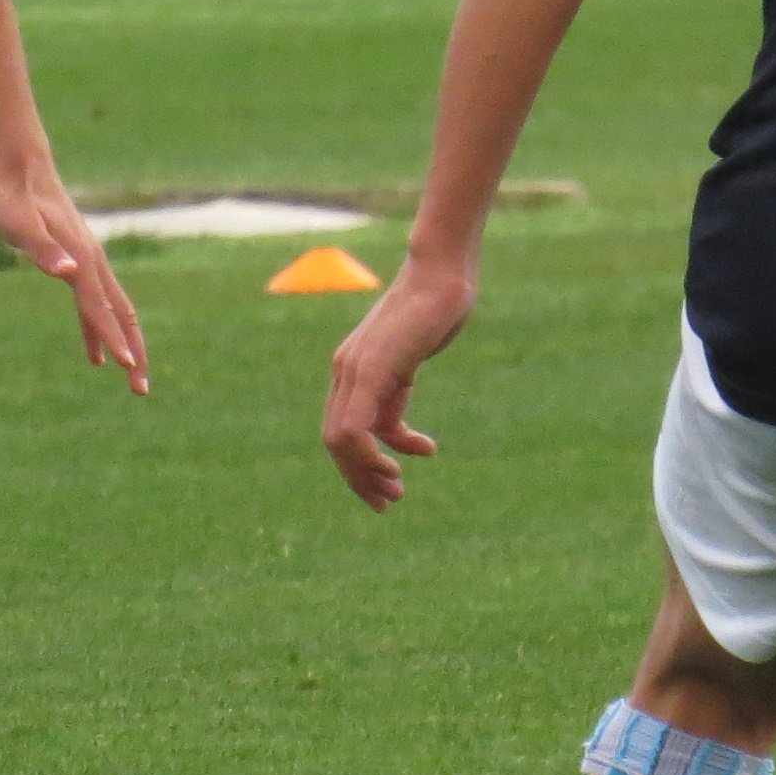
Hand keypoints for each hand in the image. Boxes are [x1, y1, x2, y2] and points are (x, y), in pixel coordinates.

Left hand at [0, 156, 148, 395]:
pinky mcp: (80, 265)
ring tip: (132, 378)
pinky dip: (100, 331)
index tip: (128, 367)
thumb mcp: (19, 225)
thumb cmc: (14, 200)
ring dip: (125, 345)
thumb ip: (42, 249)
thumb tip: (67, 272)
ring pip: (116, 312)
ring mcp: (89, 264)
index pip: (100, 308)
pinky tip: (95, 356)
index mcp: (81, 261)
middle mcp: (93, 264)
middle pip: (121, 315)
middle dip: (134, 352)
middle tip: (141, 389)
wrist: (23, 172)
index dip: (113, 339)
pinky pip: (97, 305)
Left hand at [322, 253, 478, 509]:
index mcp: (348, 370)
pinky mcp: (373, 368)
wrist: (440, 275)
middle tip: (390, 499)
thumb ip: (394, 394)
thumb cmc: (430, 314)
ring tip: (398, 489)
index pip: (338, 432)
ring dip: (368, 472)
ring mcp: (355, 368)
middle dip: (360, 479)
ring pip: (342, 439)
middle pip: (335, 442)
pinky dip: (378, 452)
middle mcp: (344, 371)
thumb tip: (398, 436)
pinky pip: (358, 425)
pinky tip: (422, 449)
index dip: (357, 468)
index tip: (387, 487)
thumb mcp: (407, 363)